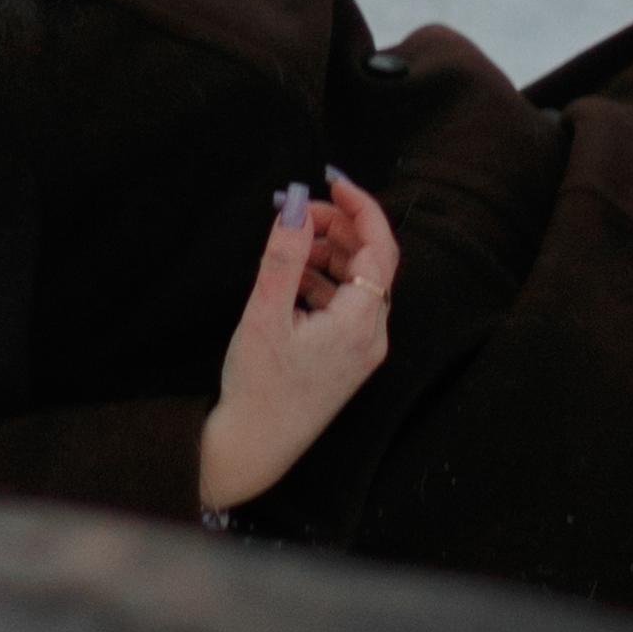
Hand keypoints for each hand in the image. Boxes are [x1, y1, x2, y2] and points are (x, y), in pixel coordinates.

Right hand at [201, 170, 397, 514]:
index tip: (331, 181)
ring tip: (288, 241)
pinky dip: (321, 282)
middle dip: (338, 227)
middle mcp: (372, 336)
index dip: (361, 207)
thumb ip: (283, 256)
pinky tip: (290, 278)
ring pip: (357, 283)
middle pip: (371, 262)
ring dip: (328, 253)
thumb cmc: (256, 388)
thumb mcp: (263, 315)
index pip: (380, 247)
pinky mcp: (345, 360)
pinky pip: (344, 306)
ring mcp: (361, 350)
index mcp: (360, 323)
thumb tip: (296, 204)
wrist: (251, 450)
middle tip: (296, 209)